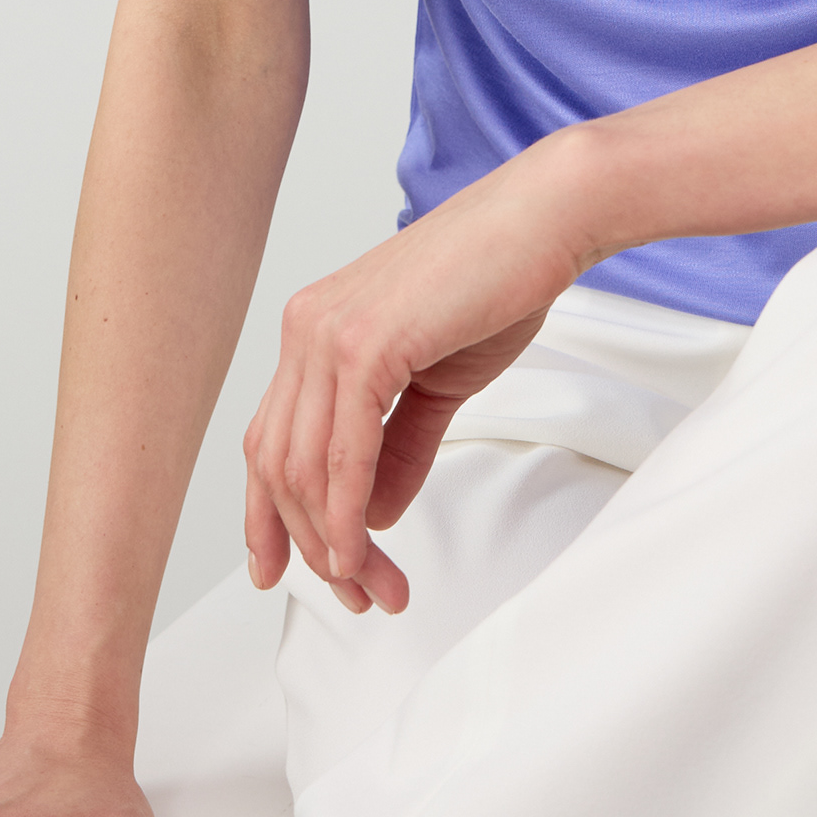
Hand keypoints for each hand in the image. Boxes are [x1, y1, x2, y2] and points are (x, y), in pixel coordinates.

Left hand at [243, 136, 595, 615]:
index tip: (284, 571)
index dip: (272, 515)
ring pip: (305, 467)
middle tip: (360, 596)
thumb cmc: (500, 281)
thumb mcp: (436, 380)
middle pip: (278, 464)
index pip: (271, 439)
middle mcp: (304, 328)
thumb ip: (397, 447)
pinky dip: (347, 513)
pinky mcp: (364, 342)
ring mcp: (327, 332)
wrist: (544, 220)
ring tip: (375, 587)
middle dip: (312, 545)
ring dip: (336, 543)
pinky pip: (343, 450)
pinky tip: (363, 551)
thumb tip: (371, 514)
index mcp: (313, 329)